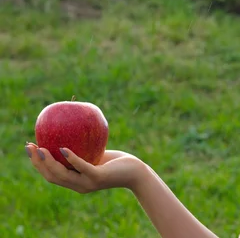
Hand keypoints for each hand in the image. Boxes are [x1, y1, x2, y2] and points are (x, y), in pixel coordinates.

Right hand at [25, 142, 146, 193]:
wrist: (136, 173)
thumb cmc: (118, 162)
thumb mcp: (97, 154)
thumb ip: (84, 148)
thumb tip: (72, 127)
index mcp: (75, 181)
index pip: (51, 175)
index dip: (38, 164)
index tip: (30, 148)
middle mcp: (79, 185)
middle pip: (52, 176)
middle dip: (38, 162)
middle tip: (30, 147)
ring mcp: (88, 183)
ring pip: (62, 174)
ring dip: (49, 162)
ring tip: (41, 148)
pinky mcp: (98, 177)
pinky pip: (82, 167)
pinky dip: (71, 158)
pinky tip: (63, 148)